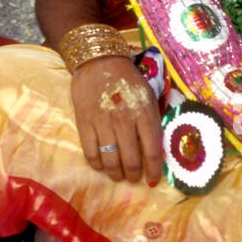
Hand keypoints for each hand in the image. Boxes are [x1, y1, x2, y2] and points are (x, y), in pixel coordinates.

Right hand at [70, 56, 161, 185]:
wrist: (99, 61)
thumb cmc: (128, 80)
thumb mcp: (148, 97)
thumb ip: (153, 122)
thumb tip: (157, 150)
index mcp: (143, 113)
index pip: (152, 151)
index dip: (154, 171)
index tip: (153, 180)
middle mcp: (124, 120)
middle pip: (130, 160)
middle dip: (133, 175)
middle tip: (134, 178)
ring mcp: (102, 122)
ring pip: (110, 160)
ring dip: (116, 173)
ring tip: (118, 174)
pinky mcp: (85, 122)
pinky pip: (90, 152)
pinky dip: (97, 164)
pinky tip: (101, 165)